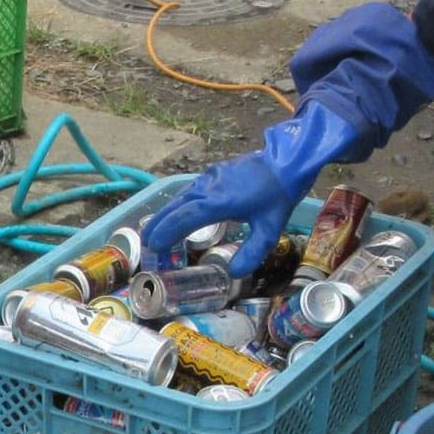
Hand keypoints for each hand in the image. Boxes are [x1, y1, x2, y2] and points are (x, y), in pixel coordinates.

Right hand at [142, 101, 362, 277]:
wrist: (287, 160)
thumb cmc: (278, 194)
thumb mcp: (270, 229)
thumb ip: (252, 253)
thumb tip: (233, 273)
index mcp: (219, 201)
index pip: (185, 217)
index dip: (168, 231)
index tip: (155, 245)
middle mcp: (209, 187)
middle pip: (176, 206)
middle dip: (159, 224)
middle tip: (145, 242)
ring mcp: (210, 178)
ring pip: (181, 198)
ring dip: (166, 214)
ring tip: (154, 230)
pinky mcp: (214, 174)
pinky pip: (189, 191)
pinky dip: (178, 205)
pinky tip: (177, 212)